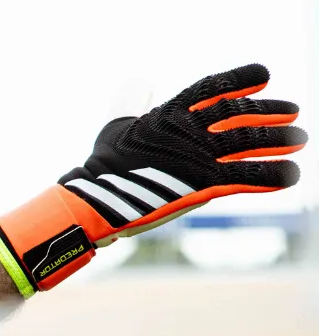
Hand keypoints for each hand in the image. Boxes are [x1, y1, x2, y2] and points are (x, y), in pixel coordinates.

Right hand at [0, 64, 304, 292]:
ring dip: (279, 141)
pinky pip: (245, 177)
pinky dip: (270, 176)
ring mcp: (196, 157)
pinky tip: (289, 176)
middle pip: (239, 114)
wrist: (94, 202)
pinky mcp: (201, 185)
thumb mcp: (115, 127)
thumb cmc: (102, 167)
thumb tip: (140, 81)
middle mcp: (187, 131)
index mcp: (169, 114)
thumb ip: (132, 103)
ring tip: (299, 140)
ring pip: (249, 142)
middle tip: (293, 113)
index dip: (241, 79)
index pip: (213, 88)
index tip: (265, 76)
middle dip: (270, 112)